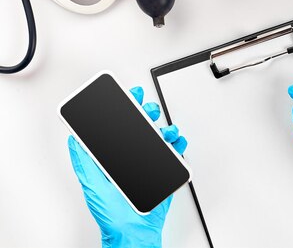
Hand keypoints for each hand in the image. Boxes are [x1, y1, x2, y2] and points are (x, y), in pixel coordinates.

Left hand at [67, 86, 187, 247]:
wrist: (134, 234)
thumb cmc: (112, 215)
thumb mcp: (92, 185)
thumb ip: (84, 161)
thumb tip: (74, 139)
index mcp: (114, 158)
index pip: (120, 127)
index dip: (126, 108)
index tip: (129, 96)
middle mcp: (133, 159)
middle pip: (143, 127)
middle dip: (147, 112)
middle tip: (148, 109)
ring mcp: (151, 165)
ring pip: (162, 138)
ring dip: (166, 129)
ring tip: (166, 131)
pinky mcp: (166, 173)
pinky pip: (176, 155)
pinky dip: (179, 146)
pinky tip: (176, 144)